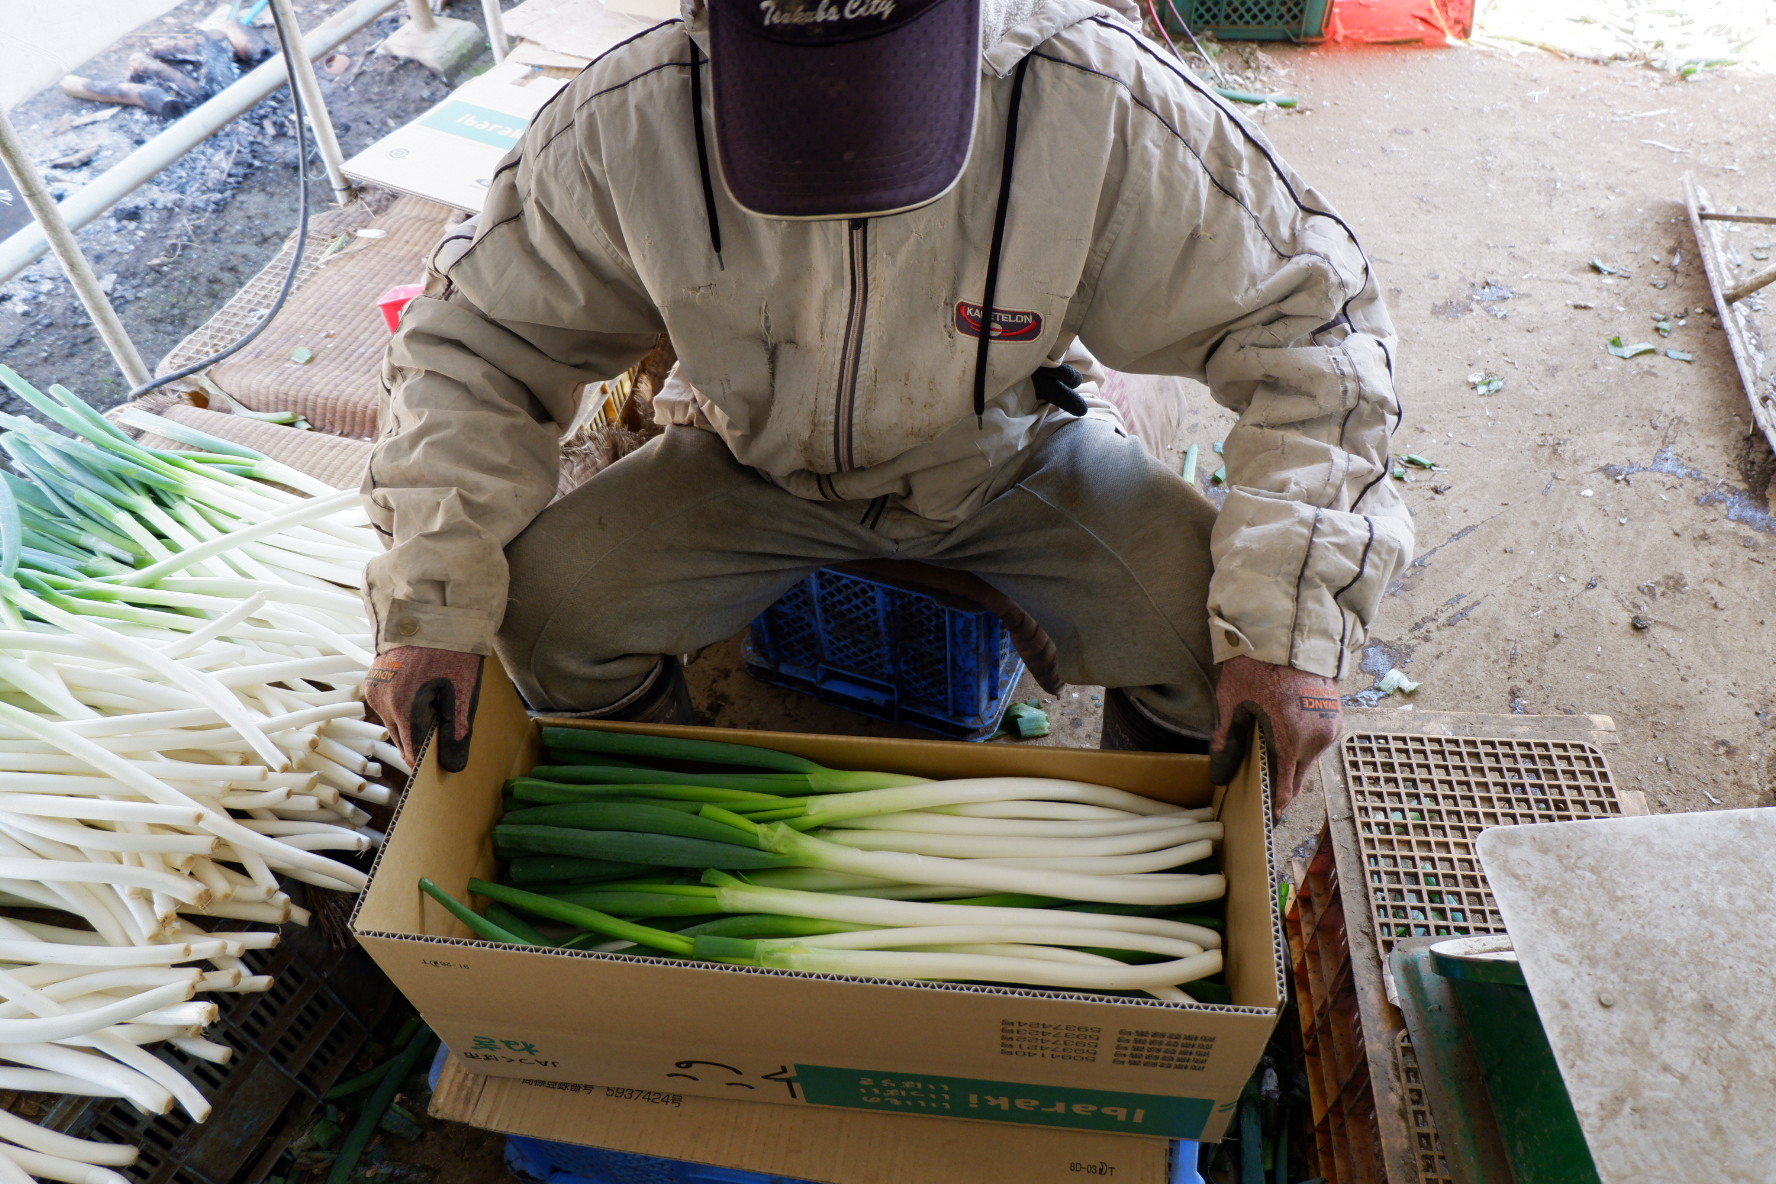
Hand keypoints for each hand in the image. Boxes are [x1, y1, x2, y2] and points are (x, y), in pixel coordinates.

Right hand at [365, 646, 483, 772]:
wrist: (431, 614)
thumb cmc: (451, 650)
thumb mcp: (463, 693)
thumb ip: (457, 731)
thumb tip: (454, 765)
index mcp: (402, 706)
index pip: (411, 750)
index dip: (426, 760)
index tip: (437, 767)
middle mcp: (381, 701)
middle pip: (403, 737)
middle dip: (422, 738)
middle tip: (446, 728)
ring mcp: (373, 690)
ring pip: (394, 721)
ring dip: (412, 722)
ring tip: (437, 701)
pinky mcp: (373, 681)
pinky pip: (388, 706)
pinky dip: (404, 707)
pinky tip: (423, 691)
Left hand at [1209, 655, 1341, 813]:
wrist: (1290, 639)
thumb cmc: (1259, 667)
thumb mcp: (1233, 699)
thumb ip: (1227, 731)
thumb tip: (1218, 754)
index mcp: (1290, 738)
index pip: (1287, 783)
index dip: (1279, 801)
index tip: (1275, 814)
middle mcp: (1315, 738)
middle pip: (1300, 775)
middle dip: (1287, 786)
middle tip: (1273, 795)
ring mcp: (1330, 727)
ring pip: (1311, 758)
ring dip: (1297, 763)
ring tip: (1279, 762)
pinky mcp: (1337, 716)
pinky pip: (1320, 741)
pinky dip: (1307, 745)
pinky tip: (1292, 740)